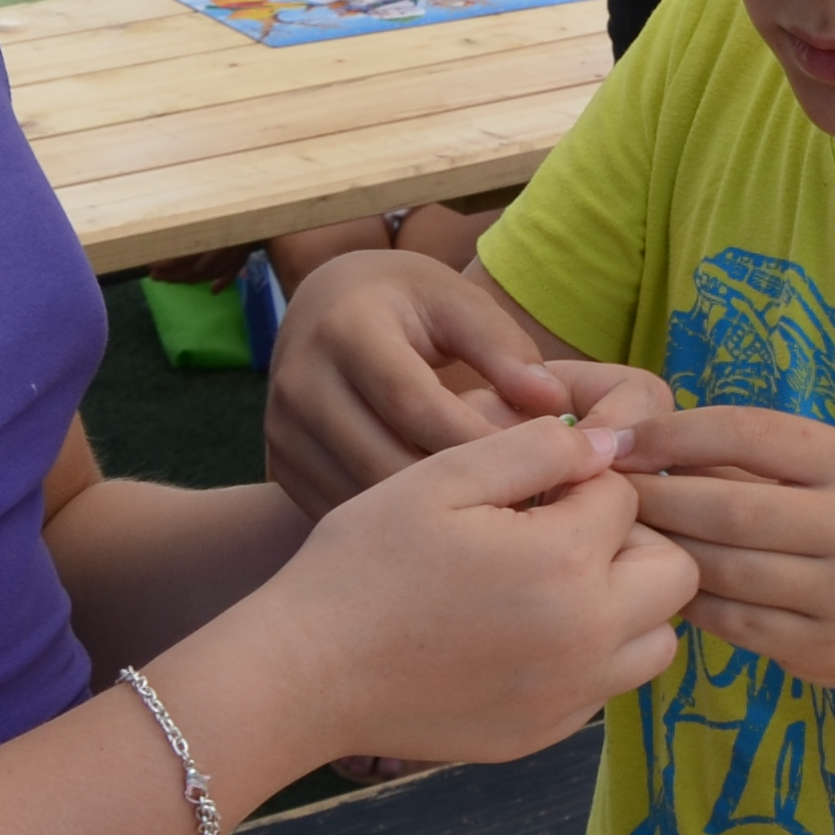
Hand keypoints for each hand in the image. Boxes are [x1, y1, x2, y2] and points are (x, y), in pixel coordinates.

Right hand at [247, 410, 696, 765]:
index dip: (581, 482)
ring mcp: (570, 696)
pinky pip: (604, 688)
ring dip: (625, 605)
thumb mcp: (443, 478)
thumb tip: (607, 444)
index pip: (625, 497)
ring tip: (551, 585)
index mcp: (568, 561)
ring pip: (656, 641)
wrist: (304, 673)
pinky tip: (518, 635)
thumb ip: (538, 449)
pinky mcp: (543, 734)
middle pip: (674, 573)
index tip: (530, 491)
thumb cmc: (365, 564)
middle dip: (631, 542)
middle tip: (559, 534)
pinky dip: (586, 658)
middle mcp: (589, 636)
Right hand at [263, 251, 639, 514]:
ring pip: (363, 497)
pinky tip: (447, 531)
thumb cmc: (410, 304)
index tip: (540, 468)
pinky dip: (395, 528)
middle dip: (460, 492)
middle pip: (383, 459)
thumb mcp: (457, 304)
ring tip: (495, 525)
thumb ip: (503, 349)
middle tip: (526, 513)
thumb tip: (551, 402)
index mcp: (345, 330)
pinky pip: (344, 510)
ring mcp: (283, 431)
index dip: (478, 440)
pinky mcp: (282, 467)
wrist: (326, 308)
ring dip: (429, 519)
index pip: (414, 403)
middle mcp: (300, 381)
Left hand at [613, 404, 834, 701]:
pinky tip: (660, 583)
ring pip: (722, 568)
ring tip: (625, 536)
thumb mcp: (828, 482)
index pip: (751, 433)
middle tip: (608, 493)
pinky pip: (728, 618)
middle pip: (728, 508)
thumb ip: (749, 461)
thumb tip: (645, 439)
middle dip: (657, 497)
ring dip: (663, 550)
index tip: (623, 442)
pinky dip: (686, 598)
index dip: (676, 434)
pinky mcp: (816, 645)